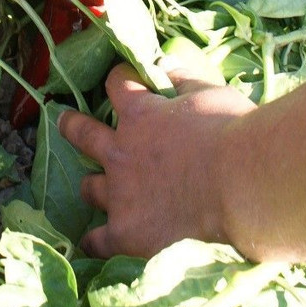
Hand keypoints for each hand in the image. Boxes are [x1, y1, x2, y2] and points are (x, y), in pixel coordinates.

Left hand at [58, 62, 255, 258]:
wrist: (241, 184)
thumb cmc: (231, 132)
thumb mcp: (210, 92)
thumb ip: (183, 78)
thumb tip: (165, 62)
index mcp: (140, 114)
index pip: (117, 84)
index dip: (118, 79)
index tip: (122, 78)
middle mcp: (120, 151)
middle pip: (82, 133)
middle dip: (72, 126)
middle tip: (64, 122)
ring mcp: (120, 193)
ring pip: (89, 187)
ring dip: (91, 185)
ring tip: (90, 187)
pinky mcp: (127, 231)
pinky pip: (99, 241)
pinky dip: (94, 241)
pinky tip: (91, 244)